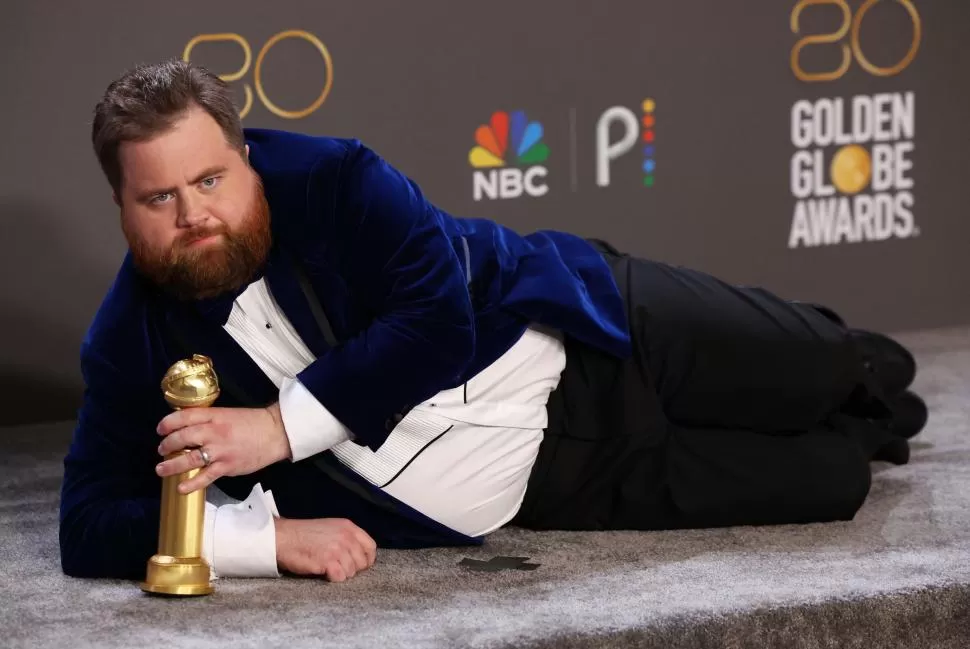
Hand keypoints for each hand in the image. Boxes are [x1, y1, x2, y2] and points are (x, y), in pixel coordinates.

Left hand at [155, 403, 291, 493]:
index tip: (160, 429)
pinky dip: (191, 483)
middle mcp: (214, 432)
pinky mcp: (227, 466)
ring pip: (189, 458)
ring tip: (161, 469)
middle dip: (167, 444)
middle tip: (162, 449)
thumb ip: (209, 420)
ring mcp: (220, 451)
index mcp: (214, 416)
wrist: (275, 433)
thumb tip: (188, 428)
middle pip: (182, 437)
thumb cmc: (252, 423)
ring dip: (171, 465)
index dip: (168, 423)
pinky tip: (181, 488)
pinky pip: (205, 476)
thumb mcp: (228, 414)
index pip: (184, 417)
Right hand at [275, 517, 376, 581]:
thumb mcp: (331, 528)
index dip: (367, 559)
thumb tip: (357, 554)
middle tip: (337, 568)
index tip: (359, 565)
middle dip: (352, 569)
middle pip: (362, 563)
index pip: (371, 547)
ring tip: (327, 568)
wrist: (283, 537)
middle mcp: (346, 537)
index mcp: (349, 527)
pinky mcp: (328, 561)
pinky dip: (332, 578)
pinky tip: (323, 572)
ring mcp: (338, 549)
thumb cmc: (304, 535)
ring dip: (340, 574)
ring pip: (351, 572)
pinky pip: (340, 577)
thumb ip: (346, 537)